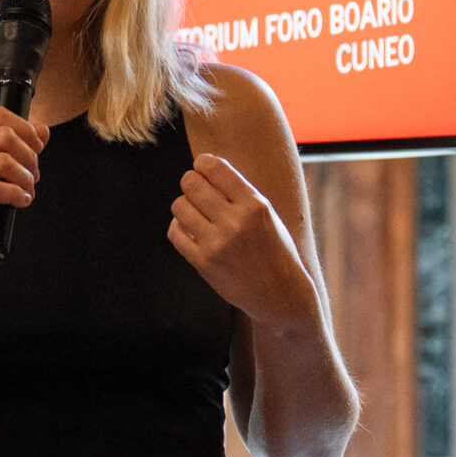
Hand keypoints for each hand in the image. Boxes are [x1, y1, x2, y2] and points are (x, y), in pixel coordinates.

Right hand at [0, 107, 45, 254]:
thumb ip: (18, 145)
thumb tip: (43, 128)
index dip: (25, 130)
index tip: (38, 150)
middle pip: (4, 136)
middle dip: (29, 157)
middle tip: (34, 177)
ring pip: (2, 161)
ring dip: (24, 178)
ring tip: (28, 191)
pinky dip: (15, 194)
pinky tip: (22, 200)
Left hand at [169, 153, 318, 326]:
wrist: (280, 293)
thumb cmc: (273, 249)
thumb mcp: (267, 213)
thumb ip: (239, 192)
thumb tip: (204, 167)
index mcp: (254, 204)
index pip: (215, 167)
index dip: (202, 163)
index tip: (202, 168)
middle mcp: (235, 222)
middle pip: (191, 184)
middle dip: (190, 182)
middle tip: (196, 189)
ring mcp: (217, 244)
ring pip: (179, 206)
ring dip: (184, 204)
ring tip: (195, 211)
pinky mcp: (203, 263)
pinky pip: (175, 233)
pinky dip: (179, 227)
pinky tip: (190, 229)